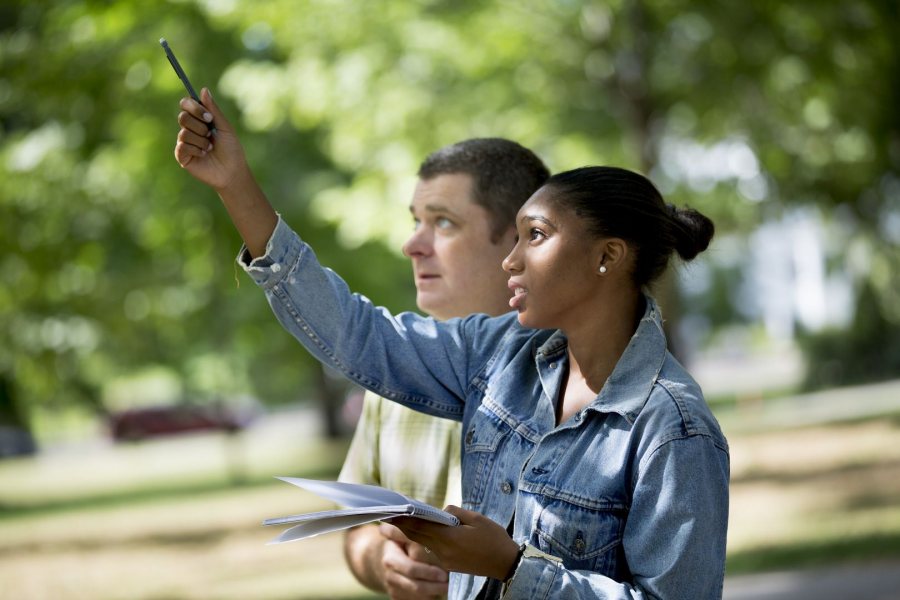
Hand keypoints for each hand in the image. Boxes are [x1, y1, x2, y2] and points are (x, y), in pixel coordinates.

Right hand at [174, 88, 248, 191]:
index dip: (193, 107)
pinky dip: (196, 149)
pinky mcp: (182, 156)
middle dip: (199, 125)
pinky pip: (182, 146)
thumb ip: (214, 110)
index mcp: (199, 120)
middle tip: (210, 134)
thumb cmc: (231, 149)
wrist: (232, 171)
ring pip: (184, 132)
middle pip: (182, 116)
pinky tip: (204, 155)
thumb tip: (204, 89)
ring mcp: (185, 143)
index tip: (208, 116)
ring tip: (210, 148)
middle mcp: (190, 129)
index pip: (186, 105)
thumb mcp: (224, 127)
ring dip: (201, 140)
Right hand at [379, 524, 448, 598]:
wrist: (379, 561)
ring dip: (433, 594)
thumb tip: (428, 539)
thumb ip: (413, 539)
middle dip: (435, 587)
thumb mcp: (402, 538)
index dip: (429, 573)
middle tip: (449, 583)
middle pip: (416, 587)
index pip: (412, 569)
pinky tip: (436, 590)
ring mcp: (394, 590)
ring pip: (418, 598)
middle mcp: (391, 577)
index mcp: (391, 560)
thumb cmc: (397, 546)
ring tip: (445, 586)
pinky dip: (428, 598)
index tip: (444, 574)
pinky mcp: (397, 599)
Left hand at [384, 506, 519, 579]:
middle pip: (417, 536)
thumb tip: (441, 512)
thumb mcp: (476, 519)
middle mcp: (443, 551)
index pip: (420, 525)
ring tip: (402, 521)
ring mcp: (445, 560)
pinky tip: (425, 532)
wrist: (506, 563)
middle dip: (401, 526)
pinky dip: (427, 539)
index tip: (390, 511)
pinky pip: (433, 550)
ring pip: (424, 543)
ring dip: (414, 532)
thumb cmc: (494, 538)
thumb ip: (455, 513)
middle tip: (386, 517)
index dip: (404, 518)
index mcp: (449, 537)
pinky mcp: (449, 565)